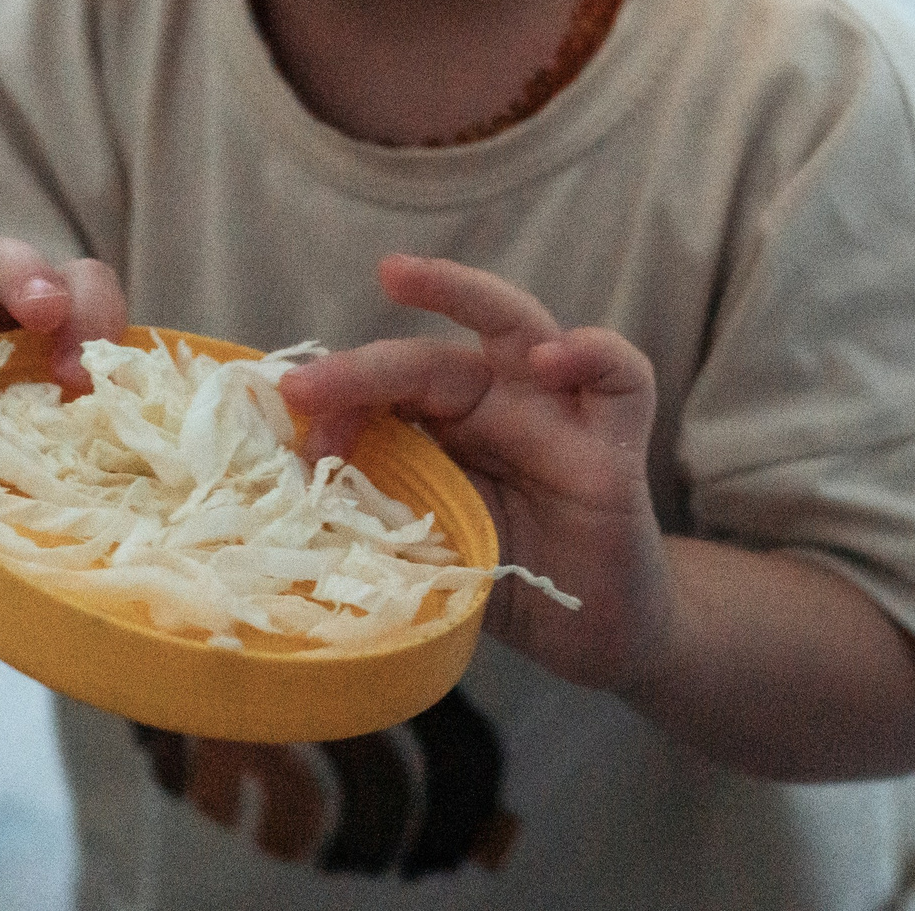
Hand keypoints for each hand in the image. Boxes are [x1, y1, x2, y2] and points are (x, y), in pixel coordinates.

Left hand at [276, 253, 669, 690]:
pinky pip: (621, 375)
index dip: (339, 408)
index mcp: (445, 429)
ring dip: (461, 292)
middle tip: (301, 385)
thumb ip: (382, 518)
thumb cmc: (509, 580)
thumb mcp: (431, 553)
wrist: (596, 636)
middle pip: (433, 357)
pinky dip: (592, 351)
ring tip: (402, 279)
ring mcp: (558, 414)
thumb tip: (294, 495)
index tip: (293, 441)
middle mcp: (497, 404)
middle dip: (364, 366)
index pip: (385, 394)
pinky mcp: (617, 444)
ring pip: (518, 324)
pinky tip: (552, 357)